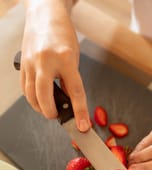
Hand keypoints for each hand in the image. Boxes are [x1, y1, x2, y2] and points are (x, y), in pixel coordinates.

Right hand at [21, 0, 89, 131]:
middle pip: (44, 96)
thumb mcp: (74, 58)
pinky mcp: (22, 65)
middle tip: (57, 116)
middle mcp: (45, 61)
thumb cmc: (62, 35)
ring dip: (40, 107)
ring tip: (49, 108)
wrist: (44, 15)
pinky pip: (25, 88)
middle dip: (50, 112)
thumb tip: (70, 101)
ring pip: (31, 95)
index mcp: (65, 58)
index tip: (82, 126)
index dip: (80, 112)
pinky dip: (32, 97)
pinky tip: (39, 99)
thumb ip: (71, 80)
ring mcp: (31, 63)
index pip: (75, 91)